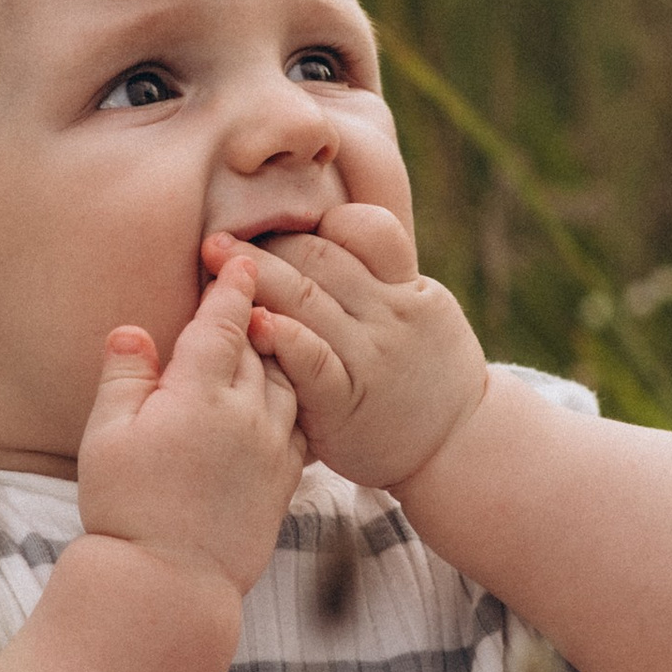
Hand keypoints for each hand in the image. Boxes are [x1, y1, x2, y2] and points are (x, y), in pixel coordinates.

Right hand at [76, 251, 305, 599]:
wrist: (169, 584)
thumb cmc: (126, 506)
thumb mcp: (106, 436)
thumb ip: (124, 376)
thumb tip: (133, 331)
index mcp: (198, 393)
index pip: (224, 323)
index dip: (233, 288)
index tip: (242, 260)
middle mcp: (246, 414)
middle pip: (262, 346)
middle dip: (257, 316)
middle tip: (254, 293)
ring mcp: (272, 448)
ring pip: (288, 382)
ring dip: (279, 358)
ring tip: (268, 344)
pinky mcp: (285, 482)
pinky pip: (301, 426)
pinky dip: (293, 403)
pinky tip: (279, 402)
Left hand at [209, 203, 487, 495]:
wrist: (457, 448)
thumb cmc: (429, 376)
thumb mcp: (426, 313)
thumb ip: (383, 279)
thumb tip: (325, 236)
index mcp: (408, 290)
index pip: (367, 230)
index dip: (321, 222)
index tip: (280, 228)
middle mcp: (391, 316)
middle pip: (321, 259)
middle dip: (266, 244)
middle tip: (216, 240)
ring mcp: (370, 358)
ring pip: (307, 300)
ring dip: (256, 277)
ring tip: (213, 263)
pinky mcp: (347, 404)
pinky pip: (312, 361)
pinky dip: (283, 337)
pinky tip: (251, 323)